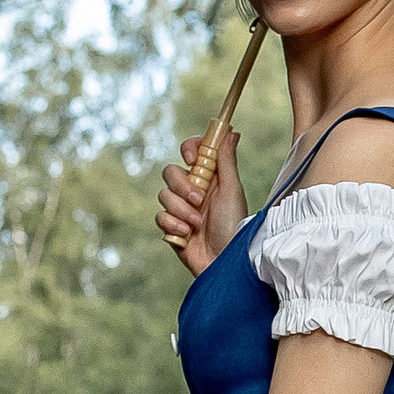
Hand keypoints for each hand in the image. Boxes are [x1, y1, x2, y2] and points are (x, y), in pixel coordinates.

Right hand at [156, 129, 248, 279]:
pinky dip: (173, 224)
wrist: (224, 261)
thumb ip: (227, 161)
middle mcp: (194, 190)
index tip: (194, 160)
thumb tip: (232, 132)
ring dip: (181, 209)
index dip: (189, 149)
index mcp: (211, 178)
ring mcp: (181, 209)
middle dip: (182, 186)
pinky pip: (160, 216)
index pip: (193, 151)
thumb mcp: (232, 191)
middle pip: (171, 171)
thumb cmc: (234, 226)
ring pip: (163, 195)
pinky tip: (187, 235)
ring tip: (197, 224)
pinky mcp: (172, 227)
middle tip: (198, 200)